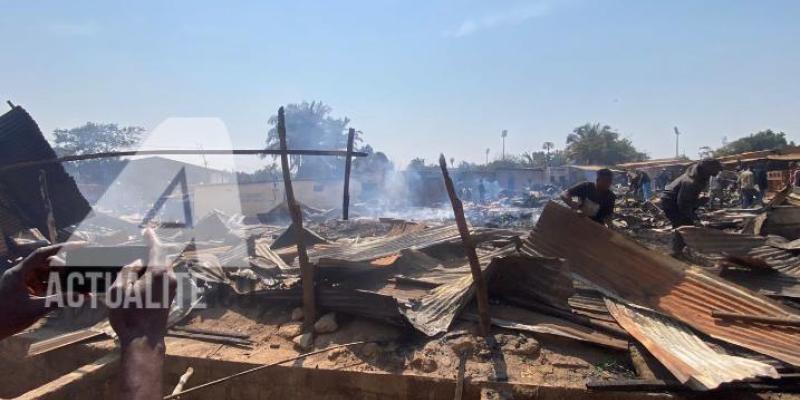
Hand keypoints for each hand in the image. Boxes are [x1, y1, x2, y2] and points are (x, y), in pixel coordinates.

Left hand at [0, 242, 84, 338]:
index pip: (42, 253)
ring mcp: (20, 281)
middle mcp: (19, 273)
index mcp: (19, 273)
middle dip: (63, 268)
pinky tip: (61, 294)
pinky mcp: (21, 289)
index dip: (61, 248)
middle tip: (80, 271)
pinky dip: (51, 287)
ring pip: (44, 274)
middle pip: (45, 263)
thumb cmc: (9, 318)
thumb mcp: (37, 309)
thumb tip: (82, 296)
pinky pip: (40, 283)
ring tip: (73, 285)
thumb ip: (60, 300)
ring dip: (58, 279)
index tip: (79, 245)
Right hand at [108, 229, 176, 344]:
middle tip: (137, 247)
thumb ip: (128, 270)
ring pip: (162, 269)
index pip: (156, 248)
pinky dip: (153, 273)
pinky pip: (162, 278)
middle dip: (150, 251)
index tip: (147, 230)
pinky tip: (140, 278)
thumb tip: (138, 263)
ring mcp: (172, 288)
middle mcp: (170, 277)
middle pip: (160, 258)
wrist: (144, 340)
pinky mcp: (170, 296)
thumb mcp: (120, 289)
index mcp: (158, 271)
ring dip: (151, 264)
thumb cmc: (129, 315)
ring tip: (135, 264)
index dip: (150, 238)